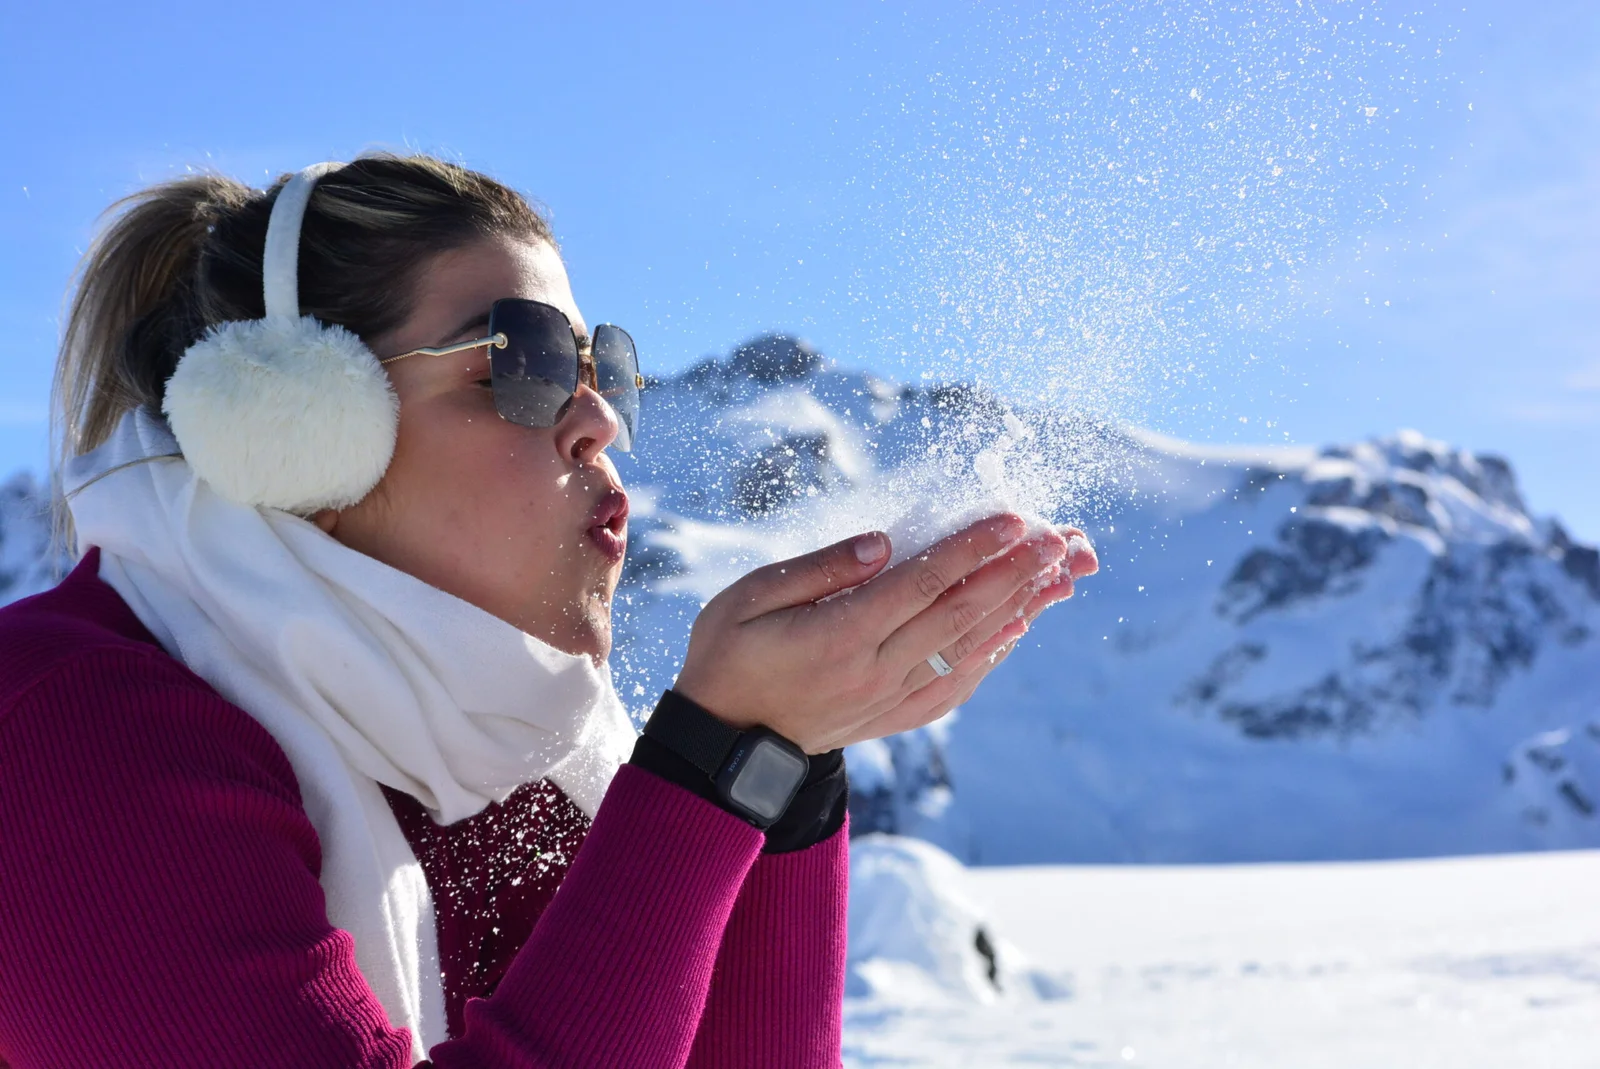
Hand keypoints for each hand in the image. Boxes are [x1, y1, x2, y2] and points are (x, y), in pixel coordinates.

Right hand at [672, 514, 1098, 752]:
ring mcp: (890, 698)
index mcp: (840, 635)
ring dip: (1018, 609)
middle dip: (1014, 572)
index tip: (1012, 518)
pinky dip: (993, 654)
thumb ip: (819, 569)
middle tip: (1058, 537)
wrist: (725, 741)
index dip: (971, 549)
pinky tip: (1017, 627)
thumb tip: (883, 543)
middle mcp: (875, 670)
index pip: (922, 584)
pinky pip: (957, 684)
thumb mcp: (749, 598)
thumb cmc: (729, 655)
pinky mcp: (896, 716)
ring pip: (968, 649)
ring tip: (1059, 575)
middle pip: (959, 615)